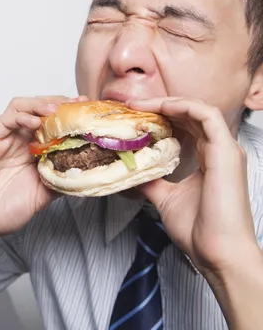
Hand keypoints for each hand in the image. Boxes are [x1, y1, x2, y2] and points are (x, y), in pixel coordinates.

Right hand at [0, 95, 87, 243]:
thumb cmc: (2, 212)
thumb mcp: (42, 197)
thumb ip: (60, 182)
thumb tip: (87, 173)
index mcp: (33, 154)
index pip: (55, 126)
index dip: (71, 118)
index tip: (89, 114)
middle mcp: (20, 142)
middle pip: (41, 111)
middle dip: (61, 104)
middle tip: (78, 104)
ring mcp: (5, 139)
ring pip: (24, 107)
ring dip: (42, 104)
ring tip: (58, 110)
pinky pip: (7, 119)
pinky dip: (23, 115)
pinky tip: (36, 122)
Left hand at [126, 98, 259, 274]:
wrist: (217, 252)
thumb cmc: (199, 231)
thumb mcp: (166, 198)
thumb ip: (152, 181)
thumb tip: (132, 172)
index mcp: (208, 159)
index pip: (185, 126)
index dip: (160, 116)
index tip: (132, 116)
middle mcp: (218, 150)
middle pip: (189, 114)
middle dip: (158, 106)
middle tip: (129, 105)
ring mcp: (224, 149)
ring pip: (198, 109)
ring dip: (168, 103)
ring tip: (139, 105)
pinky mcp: (226, 151)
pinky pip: (207, 115)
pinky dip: (183, 106)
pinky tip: (160, 108)